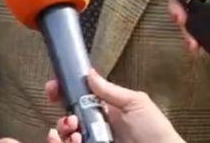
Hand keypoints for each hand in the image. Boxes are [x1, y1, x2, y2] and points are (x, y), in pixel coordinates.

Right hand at [46, 70, 183, 142]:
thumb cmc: (155, 131)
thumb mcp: (135, 103)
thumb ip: (110, 90)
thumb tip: (90, 74)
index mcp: (105, 111)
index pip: (78, 99)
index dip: (63, 92)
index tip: (54, 88)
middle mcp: (96, 128)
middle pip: (67, 119)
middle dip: (62, 117)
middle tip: (71, 120)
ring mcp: (93, 141)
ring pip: (65, 137)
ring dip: (63, 132)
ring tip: (75, 134)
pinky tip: (72, 142)